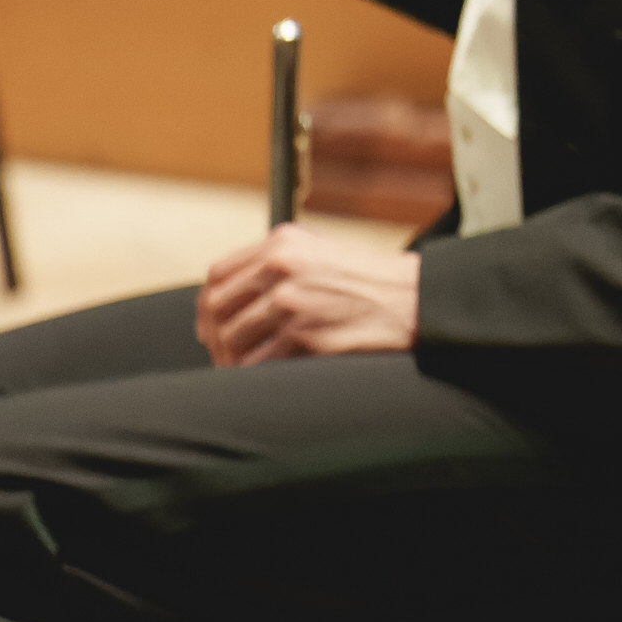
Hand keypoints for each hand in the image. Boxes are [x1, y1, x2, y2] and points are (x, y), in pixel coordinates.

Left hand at [194, 226, 420, 363]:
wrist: (413, 299)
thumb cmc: (368, 280)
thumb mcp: (319, 251)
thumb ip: (275, 261)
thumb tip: (232, 292)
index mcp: (281, 244)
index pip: (217, 274)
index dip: (207, 304)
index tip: (210, 323)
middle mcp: (282, 268)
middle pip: (218, 307)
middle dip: (213, 335)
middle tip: (219, 352)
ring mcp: (293, 303)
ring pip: (232, 338)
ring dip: (228, 359)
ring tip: (235, 368)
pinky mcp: (306, 337)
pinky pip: (257, 363)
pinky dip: (250, 374)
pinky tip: (257, 377)